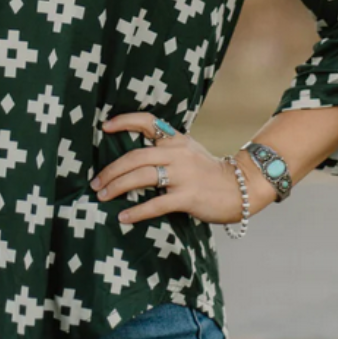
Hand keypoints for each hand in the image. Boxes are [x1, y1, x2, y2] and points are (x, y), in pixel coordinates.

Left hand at [94, 112, 248, 225]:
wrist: (242, 187)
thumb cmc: (210, 172)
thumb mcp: (189, 151)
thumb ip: (166, 150)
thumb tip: (134, 158)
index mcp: (176, 140)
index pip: (148, 122)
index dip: (125, 121)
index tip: (105, 126)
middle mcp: (178, 153)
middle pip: (135, 156)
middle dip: (111, 170)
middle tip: (96, 182)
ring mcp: (183, 175)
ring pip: (141, 177)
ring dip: (117, 187)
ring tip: (103, 196)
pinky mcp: (188, 196)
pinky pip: (156, 204)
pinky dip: (137, 211)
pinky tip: (124, 217)